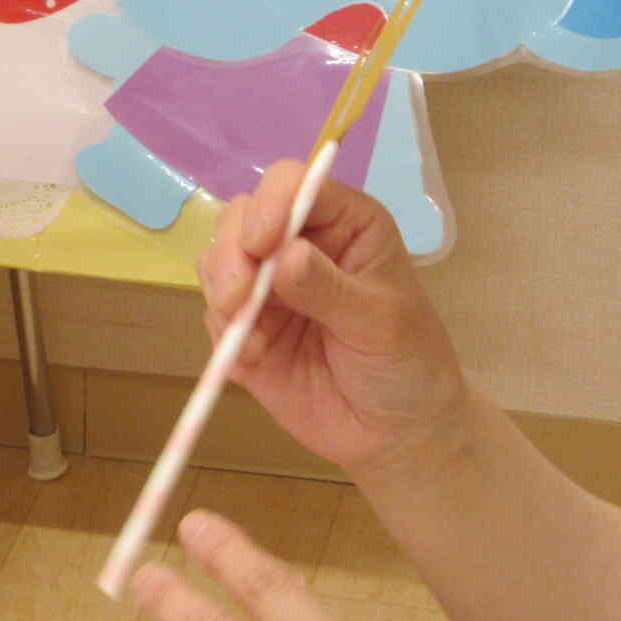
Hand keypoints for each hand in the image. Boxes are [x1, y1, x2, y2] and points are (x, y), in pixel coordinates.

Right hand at [200, 164, 466, 480]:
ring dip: (222, 291)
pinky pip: (211, 310)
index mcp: (344, 224)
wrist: (395, 437)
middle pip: (241, 216)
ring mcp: (267, 284)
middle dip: (232, 254)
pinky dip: (222, 330)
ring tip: (248, 334)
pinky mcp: (244, 325)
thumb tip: (285, 255)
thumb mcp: (381, 324)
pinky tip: (252, 357)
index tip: (262, 245)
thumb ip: (330, 289)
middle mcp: (300, 242)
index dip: (270, 204)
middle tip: (241, 299)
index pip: (294, 183)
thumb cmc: (408, 367)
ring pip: (217, 258)